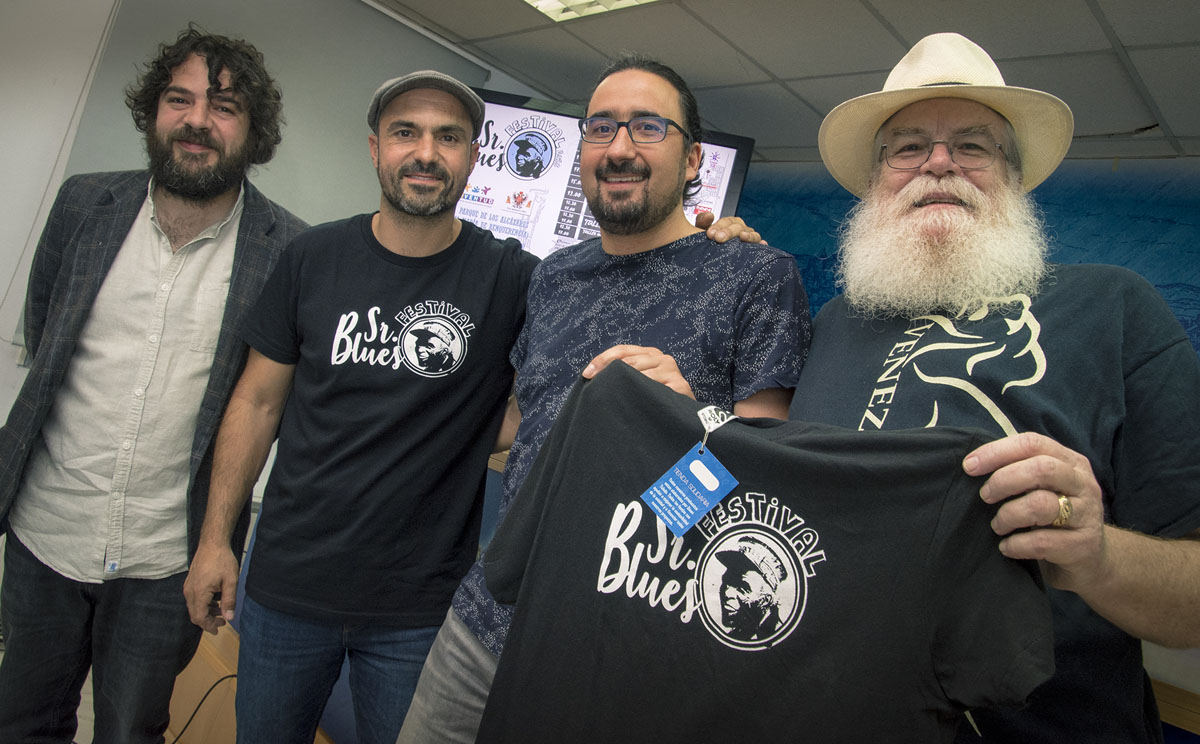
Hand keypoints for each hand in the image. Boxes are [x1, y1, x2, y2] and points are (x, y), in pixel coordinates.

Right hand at [183, 542, 239, 633]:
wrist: (212, 543)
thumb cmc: (222, 560)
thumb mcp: (231, 581)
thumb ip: (229, 601)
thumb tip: (229, 617)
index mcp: (199, 593)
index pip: (199, 617)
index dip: (208, 626)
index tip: (218, 630)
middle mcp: (190, 591)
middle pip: (195, 614)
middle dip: (208, 620)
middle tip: (223, 622)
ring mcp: (188, 587)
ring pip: (194, 607)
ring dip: (207, 612)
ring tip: (222, 611)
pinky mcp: (190, 582)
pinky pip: (194, 599)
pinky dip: (204, 604)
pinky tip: (216, 600)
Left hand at [582, 345, 694, 398]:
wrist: (686, 417)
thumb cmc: (656, 399)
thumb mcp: (639, 382)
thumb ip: (623, 375)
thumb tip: (591, 375)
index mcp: (650, 354)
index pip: (622, 351)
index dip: (602, 360)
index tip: (587, 374)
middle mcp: (662, 359)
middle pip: (629, 362)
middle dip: (608, 373)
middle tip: (592, 388)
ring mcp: (672, 371)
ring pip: (640, 376)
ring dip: (624, 388)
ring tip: (610, 399)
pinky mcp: (681, 386)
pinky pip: (656, 391)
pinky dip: (642, 397)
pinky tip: (632, 405)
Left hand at [695, 213, 764, 244]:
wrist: (710, 262)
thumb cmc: (707, 246)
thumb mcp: (700, 234)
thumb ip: (702, 223)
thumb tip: (709, 216)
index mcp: (729, 225)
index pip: (727, 221)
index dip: (719, 225)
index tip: (709, 234)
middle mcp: (740, 231)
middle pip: (739, 227)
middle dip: (728, 231)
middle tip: (718, 238)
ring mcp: (748, 240)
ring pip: (752, 235)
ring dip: (748, 235)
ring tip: (742, 237)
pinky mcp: (754, 251)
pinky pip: (760, 247)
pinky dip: (762, 245)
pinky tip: (762, 245)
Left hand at [963, 432, 1106, 591]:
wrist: (1090, 561)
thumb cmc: (1053, 517)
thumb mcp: (1041, 488)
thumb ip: (1019, 471)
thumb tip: (972, 464)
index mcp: (1070, 461)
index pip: (1032, 443)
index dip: (996, 451)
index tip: (969, 466)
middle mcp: (1083, 483)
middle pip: (1041, 469)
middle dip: (1003, 481)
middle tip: (985, 496)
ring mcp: (1087, 514)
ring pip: (1041, 504)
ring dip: (1008, 515)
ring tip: (997, 526)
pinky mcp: (1084, 546)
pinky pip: (1042, 542)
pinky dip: (1016, 544)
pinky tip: (1006, 547)